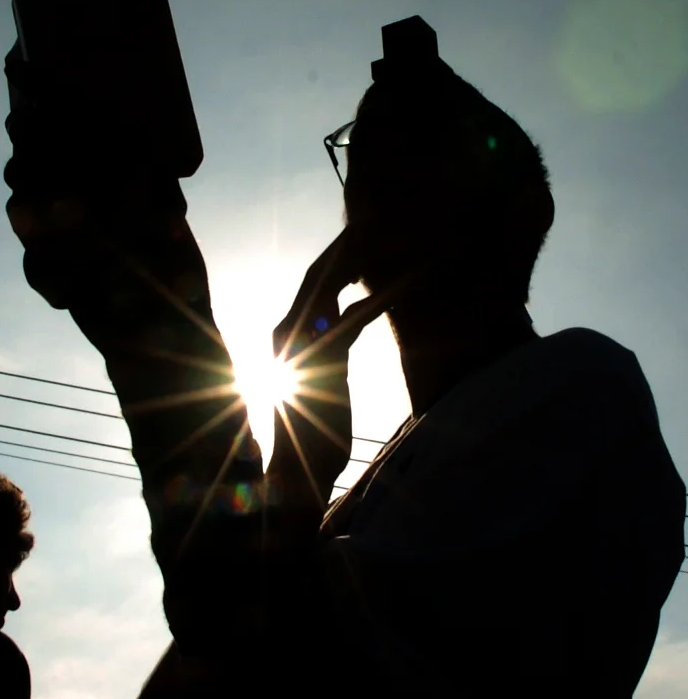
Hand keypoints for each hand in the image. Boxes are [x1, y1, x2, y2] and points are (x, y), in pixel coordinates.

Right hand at [269, 227, 386, 507]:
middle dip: (355, 244)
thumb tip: (343, 334)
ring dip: (371, 260)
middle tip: (390, 221)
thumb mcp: (326, 383)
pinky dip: (381, 298)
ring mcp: (302, 343)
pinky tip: (409, 283)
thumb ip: (332, 353)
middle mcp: (289, 331)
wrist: (297, 476)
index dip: (344, 256)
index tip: (374, 236)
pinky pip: (354, 318)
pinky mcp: (322, 360)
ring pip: (336, 283)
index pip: (317, 280)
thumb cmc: (315, 438)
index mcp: (289, 334)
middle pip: (323, 271)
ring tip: (404, 240)